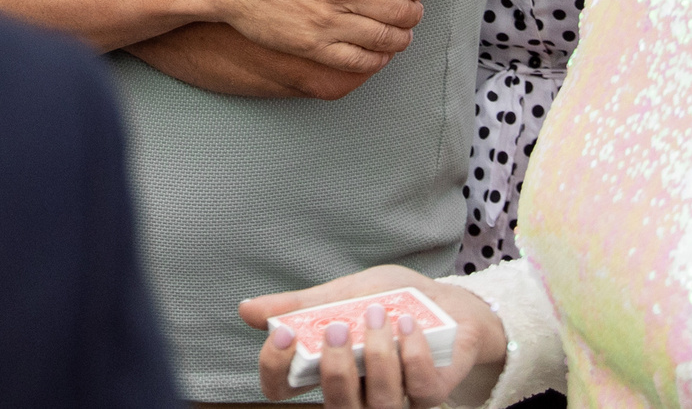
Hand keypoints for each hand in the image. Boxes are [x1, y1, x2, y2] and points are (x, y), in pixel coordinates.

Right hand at [201, 0, 428, 73]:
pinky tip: (378, 53)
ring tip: (400, 34)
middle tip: (411, 12)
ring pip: (386, 38)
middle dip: (413, 12)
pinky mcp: (312, 46)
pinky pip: (359, 62)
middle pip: (403, 10)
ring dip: (401, 37)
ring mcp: (328, 21)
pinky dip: (377, 60)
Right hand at [242, 267, 502, 406]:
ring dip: (377, 358)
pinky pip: (422, 390)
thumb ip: (299, 306)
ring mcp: (396, 399)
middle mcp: (356, 393)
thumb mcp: (341, 294)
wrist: (446, 301)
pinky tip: (409, 324)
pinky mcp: (433, 393)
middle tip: (337, 326)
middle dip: (333, 370)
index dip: (275, 369)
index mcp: (325, 369)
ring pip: (379, 405)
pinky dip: (413, 355)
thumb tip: (245, 310)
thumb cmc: (389, 301)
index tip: (284, 333)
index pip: (282, 389)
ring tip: (380, 315)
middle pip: (331, 408)